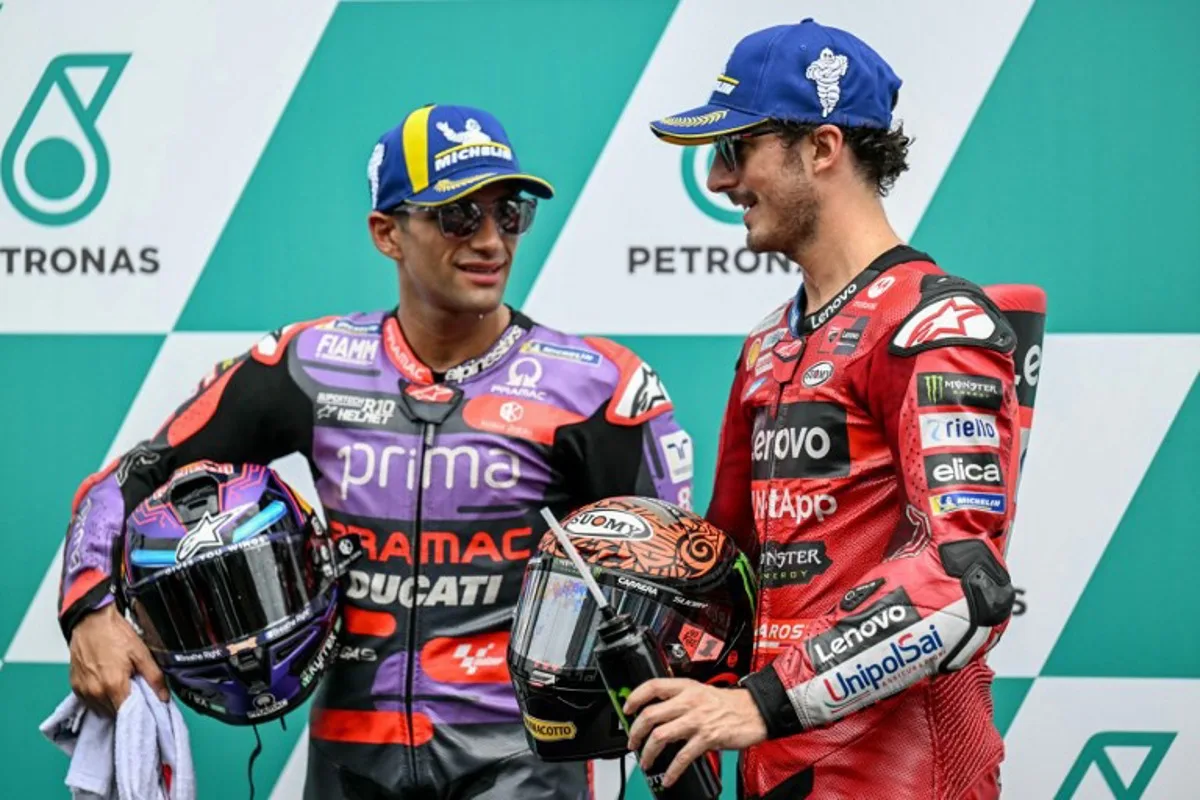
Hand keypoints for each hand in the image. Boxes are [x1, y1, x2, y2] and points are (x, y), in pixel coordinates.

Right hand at [68, 604, 168, 715]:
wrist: (91, 621)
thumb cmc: (116, 634)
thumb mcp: (141, 653)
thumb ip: (154, 677)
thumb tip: (164, 697)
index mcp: (113, 685)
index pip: (127, 714)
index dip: (138, 713)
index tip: (146, 709)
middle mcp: (95, 692)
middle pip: (115, 713)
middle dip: (127, 707)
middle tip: (135, 693)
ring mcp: (83, 690)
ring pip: (102, 710)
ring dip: (113, 704)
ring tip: (122, 687)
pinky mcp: (75, 687)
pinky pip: (90, 702)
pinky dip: (100, 699)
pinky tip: (108, 685)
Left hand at [624, 678, 767, 787]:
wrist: (755, 712)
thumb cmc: (729, 704)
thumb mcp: (701, 692)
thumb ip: (680, 700)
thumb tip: (658, 715)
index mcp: (686, 687)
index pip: (653, 686)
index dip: (635, 697)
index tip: (627, 709)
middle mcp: (689, 701)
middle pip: (650, 714)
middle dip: (635, 732)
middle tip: (631, 743)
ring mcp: (697, 720)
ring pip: (660, 736)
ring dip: (648, 752)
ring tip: (645, 761)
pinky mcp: (707, 738)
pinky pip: (682, 757)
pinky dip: (672, 770)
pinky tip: (668, 777)